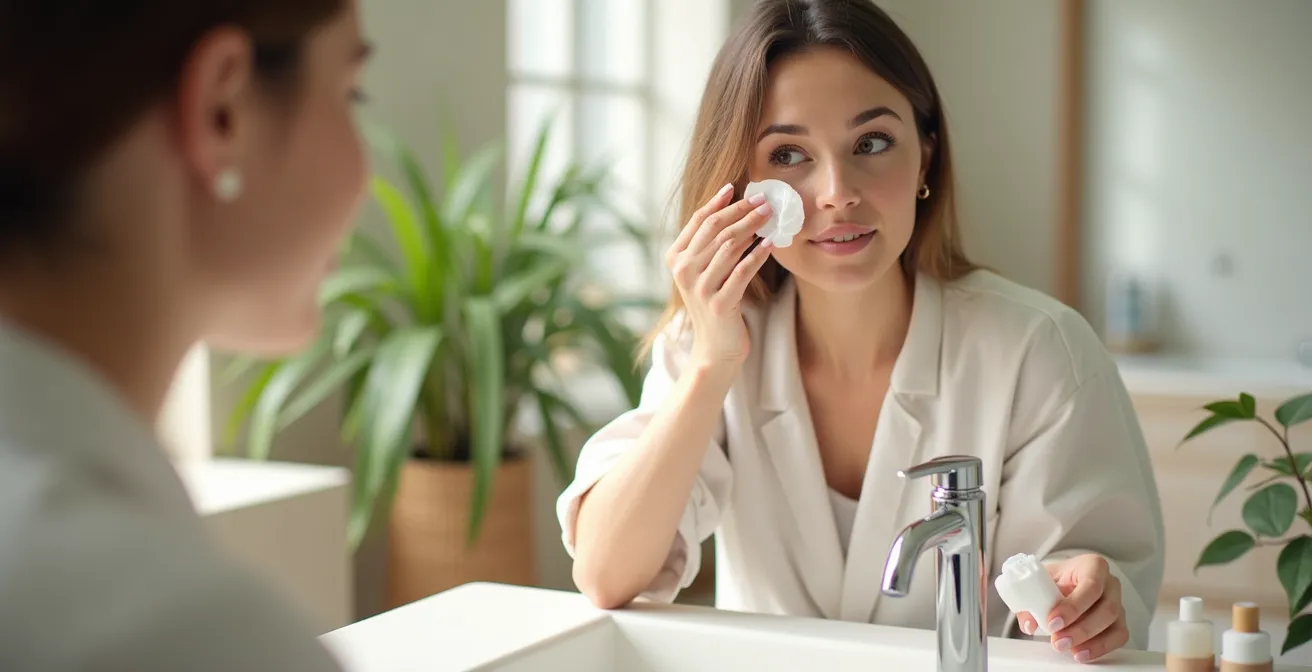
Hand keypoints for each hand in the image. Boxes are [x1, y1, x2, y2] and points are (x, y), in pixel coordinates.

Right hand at [665, 183, 775, 369]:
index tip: (738, 187)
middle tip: (764, 200)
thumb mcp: (704, 271)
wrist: (716, 346)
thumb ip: (710, 243)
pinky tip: (771, 244)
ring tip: (771, 216)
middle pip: (716, 229)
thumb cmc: (715, 302)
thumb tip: (734, 205)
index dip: (719, 201)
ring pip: (730, 246)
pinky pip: (743, 271)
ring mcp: (700, 288)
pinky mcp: (720, 303)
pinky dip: (758, 254)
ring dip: (753, 227)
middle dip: (742, 211)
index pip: (699, 221)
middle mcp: (684, 271)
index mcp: (676, 258)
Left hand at [1015, 554, 1126, 663]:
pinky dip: (1100, 648)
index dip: (1073, 606)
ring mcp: (1118, 603)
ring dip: (1090, 641)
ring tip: (1066, 648)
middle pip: (1106, 609)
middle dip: (1081, 629)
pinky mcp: (1119, 621)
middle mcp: (1110, 583)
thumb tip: (1029, 625)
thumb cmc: (1055, 579)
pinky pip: (1118, 637)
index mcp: (1092, 566)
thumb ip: (1030, 600)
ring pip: (1114, 625)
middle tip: (1057, 641)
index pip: (1091, 585)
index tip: (1053, 622)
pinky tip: (1080, 653)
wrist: (1064, 581)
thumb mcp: (1039, 581)